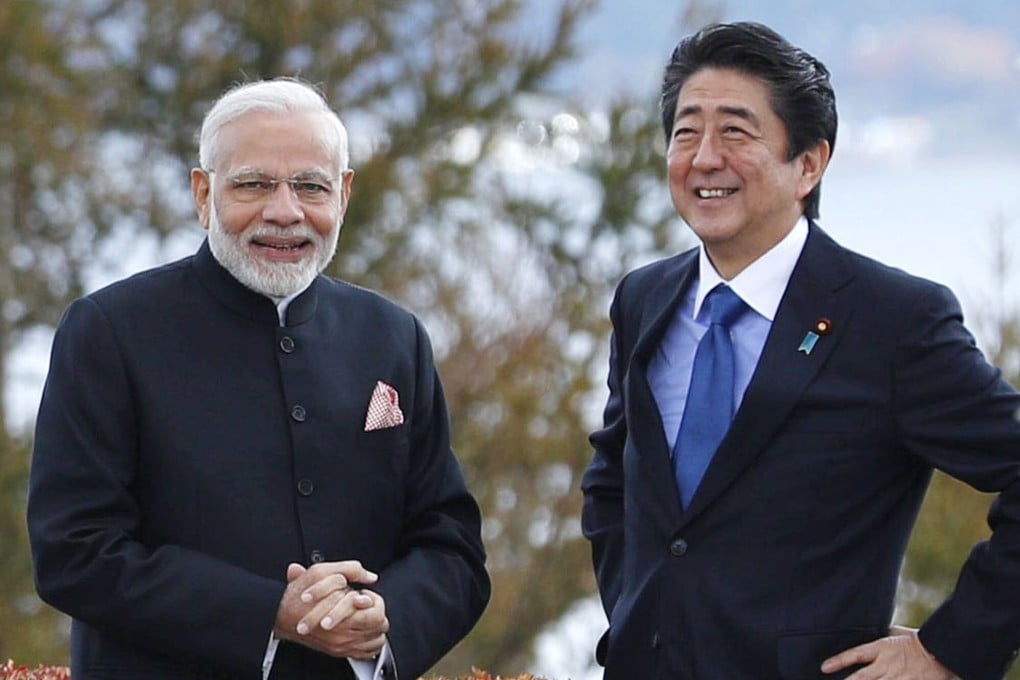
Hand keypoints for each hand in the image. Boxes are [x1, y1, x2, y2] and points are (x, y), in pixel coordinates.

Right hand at [274, 561, 388, 658]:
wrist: (279, 616)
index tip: (365, 594)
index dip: (375, 599)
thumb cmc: (298, 595)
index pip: (376, 612)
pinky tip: (365, 632)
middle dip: (378, 612)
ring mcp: (341, 645)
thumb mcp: (322, 572)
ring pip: (376, 641)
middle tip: (368, 605)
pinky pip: (365, 653)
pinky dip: (370, 643)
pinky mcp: (337, 652)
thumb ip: (350, 569)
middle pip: (379, 626)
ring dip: (376, 628)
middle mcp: (343, 633)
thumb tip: (370, 576)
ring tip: (367, 617)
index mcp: (341, 613)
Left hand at [821, 626, 954, 678]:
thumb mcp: (897, 632)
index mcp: (883, 647)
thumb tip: (872, 631)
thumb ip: (882, 635)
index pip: (855, 654)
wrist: (943, 651)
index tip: (824, 667)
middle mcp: (887, 664)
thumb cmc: (919, 640)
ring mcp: (898, 678)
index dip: (839, 661)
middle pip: (862, 677)